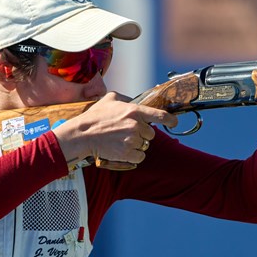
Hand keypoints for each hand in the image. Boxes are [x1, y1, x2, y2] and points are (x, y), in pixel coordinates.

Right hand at [52, 92, 178, 167]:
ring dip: (137, 145)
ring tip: (121, 140)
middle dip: (142, 134)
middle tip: (127, 132)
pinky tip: (123, 150)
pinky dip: (133, 156)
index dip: (170, 120)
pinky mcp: (127, 153)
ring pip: (145, 145)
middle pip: (151, 134)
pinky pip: (140, 157)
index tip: (174, 122)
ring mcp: (132, 140)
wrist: (82, 134)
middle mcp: (136, 125)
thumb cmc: (95, 116)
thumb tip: (135, 101)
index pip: (160, 116)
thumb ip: (127, 99)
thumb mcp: (110, 98)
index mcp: (134, 110)